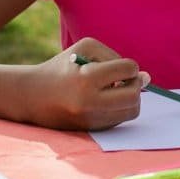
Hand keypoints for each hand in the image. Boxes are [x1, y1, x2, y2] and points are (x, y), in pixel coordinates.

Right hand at [21, 37, 148, 130]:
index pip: (128, 70)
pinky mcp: (92, 130)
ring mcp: (92, 119)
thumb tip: (146, 77)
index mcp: (87, 78)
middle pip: (134, 95)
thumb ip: (117, 57)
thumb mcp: (86, 48)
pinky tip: (106, 100)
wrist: (33, 96)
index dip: (129, 67)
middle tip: (125, 80)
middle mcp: (90, 102)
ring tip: (116, 90)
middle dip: (135, 85)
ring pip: (132, 110)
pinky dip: (120, 108)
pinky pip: (120, 119)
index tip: (121, 68)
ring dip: (130, 98)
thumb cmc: (62, 67)